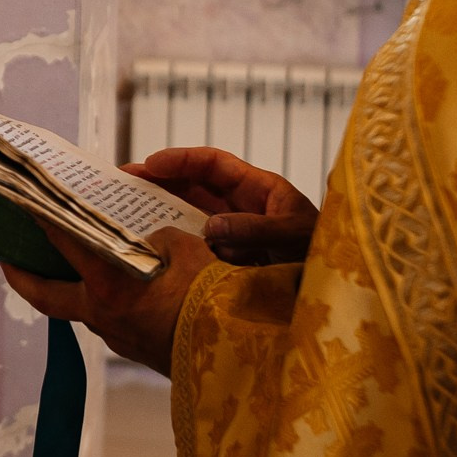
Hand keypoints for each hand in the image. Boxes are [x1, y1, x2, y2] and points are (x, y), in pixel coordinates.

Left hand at [3, 225, 215, 375]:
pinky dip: (105, 300)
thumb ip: (161, 240)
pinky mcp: (137, 350)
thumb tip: (153, 243)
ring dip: (71, 288)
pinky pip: (110, 319)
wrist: (238, 358)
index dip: (41, 220)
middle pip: (46, 296)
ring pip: (80, 309)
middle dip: (23, 276)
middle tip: (10, 257)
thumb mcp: (189, 252)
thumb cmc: (213, 302)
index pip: (63, 245)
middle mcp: (102, 315)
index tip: (23, 204)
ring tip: (70, 263)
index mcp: (108, 286)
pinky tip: (122, 285)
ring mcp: (118, 338)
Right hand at [126, 147, 316, 265]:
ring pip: (189, 215)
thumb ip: (255, 230)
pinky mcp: (228, 262)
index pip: (215, 165)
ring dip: (159, 211)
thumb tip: (212, 227)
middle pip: (194, 186)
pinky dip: (173, 244)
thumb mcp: (294, 238)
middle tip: (122, 183)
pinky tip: (150, 247)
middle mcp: (243, 210)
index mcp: (262, 191)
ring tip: (126, 211)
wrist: (333, 296)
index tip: (151, 164)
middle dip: (159, 182)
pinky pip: (196, 247)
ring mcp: (234, 236)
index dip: (182, 160)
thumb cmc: (323, 259)